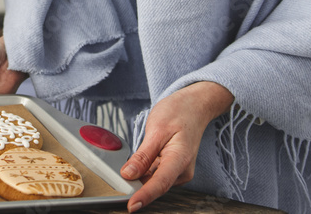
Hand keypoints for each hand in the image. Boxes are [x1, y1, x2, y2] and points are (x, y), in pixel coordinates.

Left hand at [120, 81, 234, 210]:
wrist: (195, 106)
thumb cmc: (178, 113)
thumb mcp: (157, 129)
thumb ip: (143, 155)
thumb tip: (128, 174)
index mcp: (180, 159)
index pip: (160, 183)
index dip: (144, 196)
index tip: (130, 206)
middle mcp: (181, 170)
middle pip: (155, 185)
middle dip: (136, 187)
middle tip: (116, 184)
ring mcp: (178, 171)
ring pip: (153, 180)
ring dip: (138, 178)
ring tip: (126, 168)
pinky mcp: (172, 168)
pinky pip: (154, 174)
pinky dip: (143, 172)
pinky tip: (136, 165)